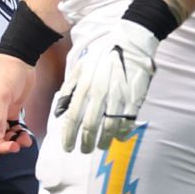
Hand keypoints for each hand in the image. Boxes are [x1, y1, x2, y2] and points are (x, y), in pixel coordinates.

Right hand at [0, 54, 37, 161]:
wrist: (20, 58)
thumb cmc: (4, 73)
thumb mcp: (0, 95)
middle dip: (1, 145)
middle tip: (13, 147)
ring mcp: (0, 113)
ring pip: (3, 135)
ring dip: (11, 142)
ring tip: (22, 143)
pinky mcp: (12, 110)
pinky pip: (14, 128)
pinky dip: (19, 134)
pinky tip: (26, 137)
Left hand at [54, 19, 159, 153]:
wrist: (131, 43)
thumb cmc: (102, 56)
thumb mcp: (79, 68)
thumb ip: (69, 90)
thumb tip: (59, 112)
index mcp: (84, 87)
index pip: (73, 118)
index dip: (69, 136)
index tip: (67, 147)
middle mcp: (100, 94)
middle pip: (90, 127)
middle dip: (85, 143)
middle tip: (83, 151)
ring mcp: (119, 97)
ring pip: (109, 128)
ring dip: (103, 141)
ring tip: (99, 147)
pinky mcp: (135, 98)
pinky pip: (128, 121)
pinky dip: (123, 133)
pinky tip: (119, 138)